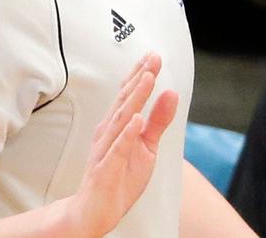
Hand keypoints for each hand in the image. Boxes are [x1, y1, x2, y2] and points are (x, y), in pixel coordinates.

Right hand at [66, 51, 179, 236]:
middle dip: (139, 78)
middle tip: (153, 58)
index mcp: (117, 125)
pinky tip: (137, 120)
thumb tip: (171, 93)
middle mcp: (108, 132)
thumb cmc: (119, 176)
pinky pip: (117, 150)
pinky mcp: (106, 169)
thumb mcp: (147, 147)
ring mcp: (105, 150)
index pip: (128, 94)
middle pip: (125, 101)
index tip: (153, 56)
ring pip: (121, 120)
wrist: (95, 210)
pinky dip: (127, 134)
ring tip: (148, 79)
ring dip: (134, 98)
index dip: (140, 74)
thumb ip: (158, 121)